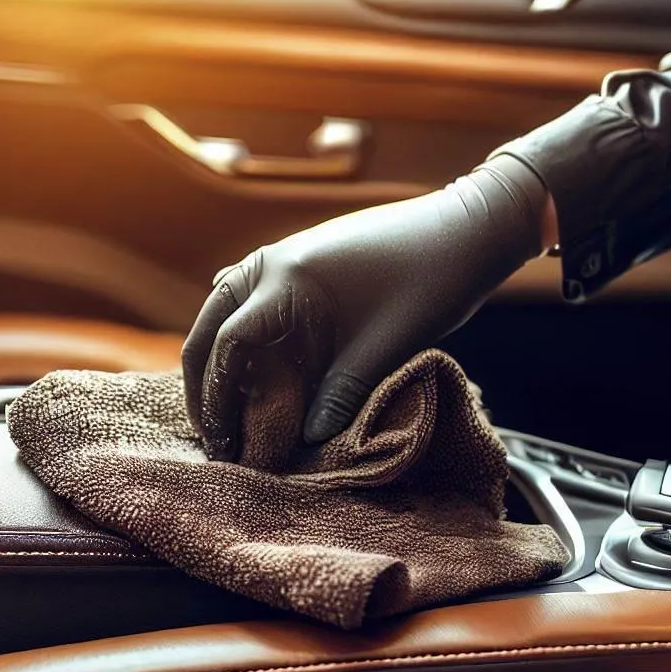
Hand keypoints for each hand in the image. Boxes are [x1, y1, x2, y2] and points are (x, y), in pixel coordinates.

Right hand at [182, 154, 550, 460]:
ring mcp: (286, 258)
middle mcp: (273, 263)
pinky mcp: (304, 265)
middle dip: (203, 379)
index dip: (217, 395)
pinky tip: (242, 362)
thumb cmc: (430, 282)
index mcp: (287, 278)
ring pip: (226, 312)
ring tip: (221, 408)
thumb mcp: (384, 347)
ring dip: (219, 359)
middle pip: (212, 324)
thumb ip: (340, 394)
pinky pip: (254, 302)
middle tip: (209, 432)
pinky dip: (242, 335)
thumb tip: (305, 440)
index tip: (222, 438)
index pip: (227, 342)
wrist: (467, 230)